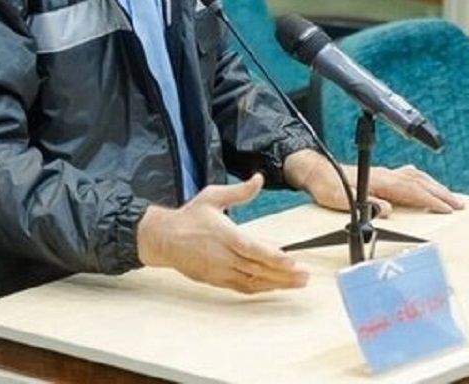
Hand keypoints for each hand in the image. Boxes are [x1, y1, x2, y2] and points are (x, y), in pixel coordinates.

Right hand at [137, 174, 308, 293]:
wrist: (164, 238)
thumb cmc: (188, 217)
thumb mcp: (212, 197)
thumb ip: (239, 191)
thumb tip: (258, 179)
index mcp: (224, 235)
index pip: (252, 249)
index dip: (273, 257)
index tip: (292, 261)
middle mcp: (223, 256)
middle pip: (257, 269)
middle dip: (284, 274)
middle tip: (305, 276)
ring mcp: (220, 271)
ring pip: (253, 281)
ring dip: (277, 284)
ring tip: (297, 284)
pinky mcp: (216, 280)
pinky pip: (242, 288)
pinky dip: (260, 289)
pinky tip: (274, 287)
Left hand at [285, 150, 464, 215]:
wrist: (314, 170)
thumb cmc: (325, 185)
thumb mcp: (339, 198)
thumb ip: (364, 204)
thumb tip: (387, 210)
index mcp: (378, 181)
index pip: (411, 191)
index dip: (430, 201)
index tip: (448, 210)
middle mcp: (384, 174)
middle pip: (419, 182)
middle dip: (441, 194)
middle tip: (460, 205)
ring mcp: (383, 173)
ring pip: (415, 177)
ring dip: (435, 186)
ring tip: (450, 196)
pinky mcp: (380, 174)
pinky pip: (408, 175)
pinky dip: (422, 180)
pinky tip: (425, 183)